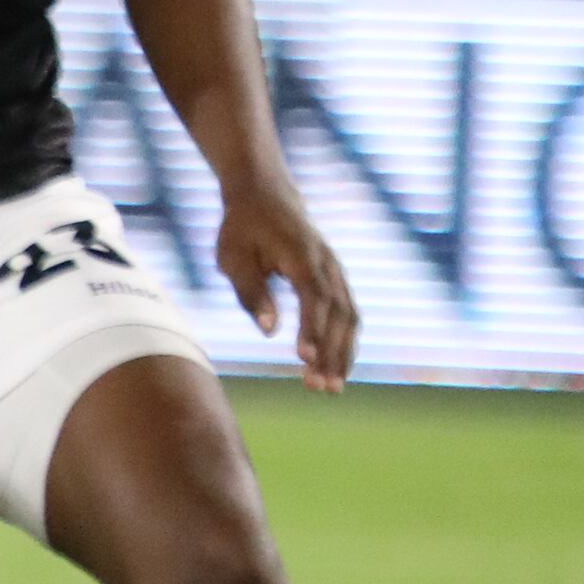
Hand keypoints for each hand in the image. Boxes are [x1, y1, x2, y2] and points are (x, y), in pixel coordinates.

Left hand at [213, 190, 357, 392]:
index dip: (312, 331)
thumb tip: (269, 330)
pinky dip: (344, 341)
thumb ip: (252, 293)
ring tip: (329, 388)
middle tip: (321, 389)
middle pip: (339, 315)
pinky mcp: (335, 278)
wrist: (266, 194)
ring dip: (342, 353)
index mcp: (303, 258)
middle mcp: (327, 265)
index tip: (305, 360)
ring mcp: (336, 271)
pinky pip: (348, 313)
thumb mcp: (234, 257)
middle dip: (332, 353)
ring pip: (350, 317)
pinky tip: (336, 367)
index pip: (313, 300)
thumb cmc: (243, 228)